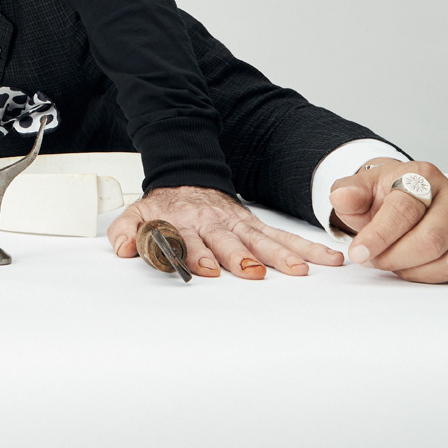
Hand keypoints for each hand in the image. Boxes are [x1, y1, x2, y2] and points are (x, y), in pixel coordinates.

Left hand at [108, 185, 344, 278]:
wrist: (187, 176)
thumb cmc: (166, 205)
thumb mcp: (137, 213)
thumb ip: (126, 230)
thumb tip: (120, 248)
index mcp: (185, 223)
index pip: (188, 240)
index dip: (195, 254)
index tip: (205, 269)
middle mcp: (214, 224)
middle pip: (228, 242)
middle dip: (240, 257)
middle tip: (253, 271)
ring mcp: (238, 225)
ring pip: (262, 240)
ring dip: (281, 255)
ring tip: (299, 270)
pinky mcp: (255, 225)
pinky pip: (283, 236)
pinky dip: (306, 248)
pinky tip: (328, 260)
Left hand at [329, 159, 447, 282]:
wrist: (404, 197)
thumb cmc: (384, 196)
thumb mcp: (361, 189)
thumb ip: (349, 193)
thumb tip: (340, 197)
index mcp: (421, 176)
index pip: (403, 210)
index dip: (379, 236)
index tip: (358, 253)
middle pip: (430, 240)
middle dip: (394, 257)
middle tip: (370, 259)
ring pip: (446, 259)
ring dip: (410, 269)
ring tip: (387, 260)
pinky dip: (426, 275)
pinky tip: (407, 266)